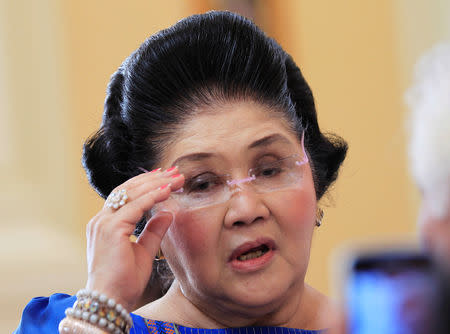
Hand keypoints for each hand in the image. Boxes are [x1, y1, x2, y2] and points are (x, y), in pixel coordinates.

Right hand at [85, 167, 183, 310]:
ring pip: (130, 193)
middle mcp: (101, 220)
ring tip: (175, 177)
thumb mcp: (144, 250)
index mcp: (106, 224)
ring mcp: (103, 223)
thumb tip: (167, 212)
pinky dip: (152, 196)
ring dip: (155, 183)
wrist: (110, 301)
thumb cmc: (124, 281)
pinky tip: (167, 190)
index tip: (165, 177)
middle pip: (127, 189)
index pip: (125, 195)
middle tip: (174, 172)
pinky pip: (134, 206)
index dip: (146, 184)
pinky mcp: (110, 229)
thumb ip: (154, 230)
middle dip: (153, 178)